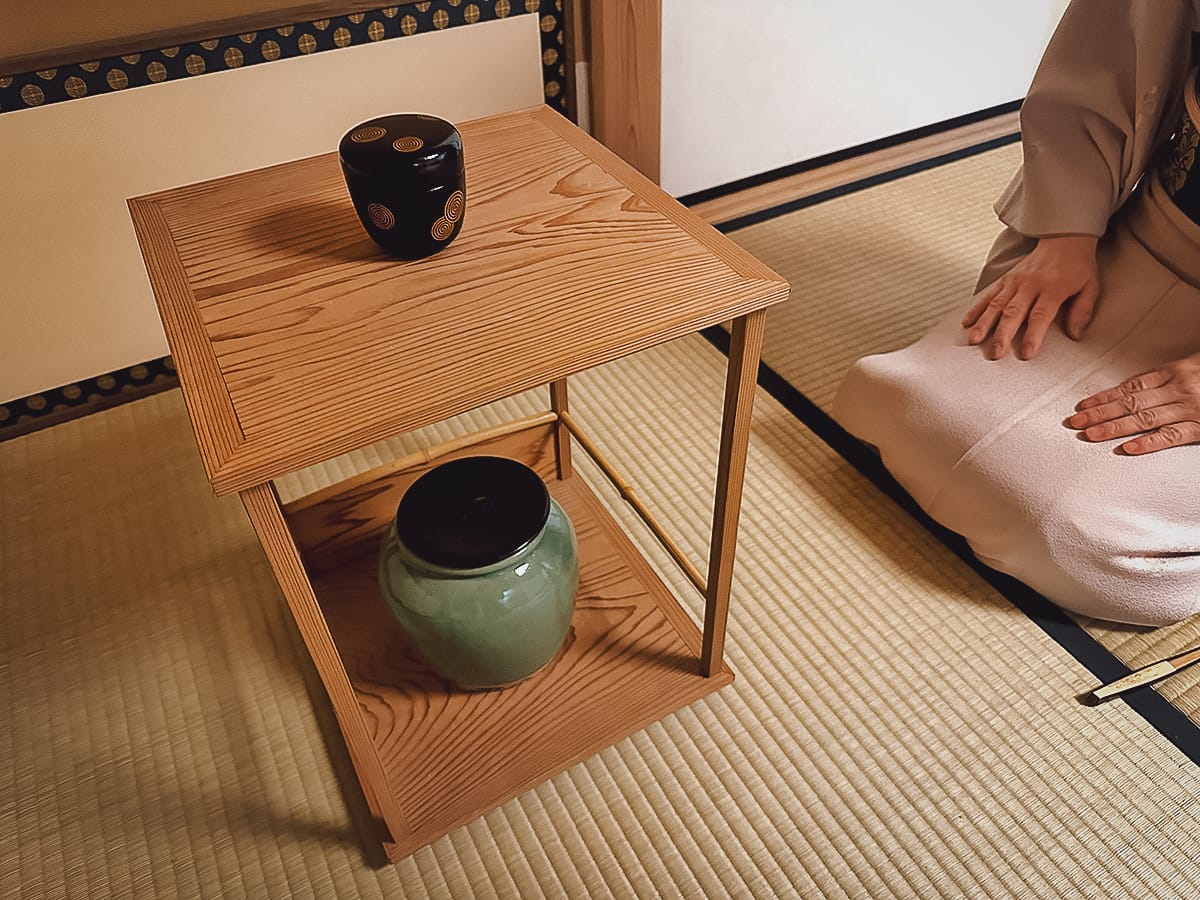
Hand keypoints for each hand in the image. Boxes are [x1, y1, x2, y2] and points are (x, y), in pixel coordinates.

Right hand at [962, 234, 1099, 359]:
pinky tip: (967, 322)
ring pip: (996, 304)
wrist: (1065, 239)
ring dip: (984, 323)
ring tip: (974, 340)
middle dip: (1003, 334)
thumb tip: (1075, 335)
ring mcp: (1015, 281)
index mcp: (1053, 289)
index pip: (1040, 316)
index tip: (1026, 353)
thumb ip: (1082, 311)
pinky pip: (989, 295)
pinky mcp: (1006, 279)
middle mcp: (1030, 285)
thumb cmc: (1078, 266)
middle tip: (996, 352)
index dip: (1033, 336)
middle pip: (1013, 312)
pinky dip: (977, 308)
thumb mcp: (1090, 287)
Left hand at [1067, 354, 1199, 453]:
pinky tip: (1128, 448)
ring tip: (1089, 434)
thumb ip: (1168, 377)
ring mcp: (1191, 408)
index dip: (1104, 397)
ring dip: (1113, 427)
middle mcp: (1179, 389)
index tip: (1082, 405)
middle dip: (1099, 413)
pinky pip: (1173, 436)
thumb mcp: (1193, 366)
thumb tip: (1138, 391)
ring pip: (1145, 419)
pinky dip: (1149, 443)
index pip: (1131, 386)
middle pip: (1130, 403)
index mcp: (1176, 371)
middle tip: (1074, 422)